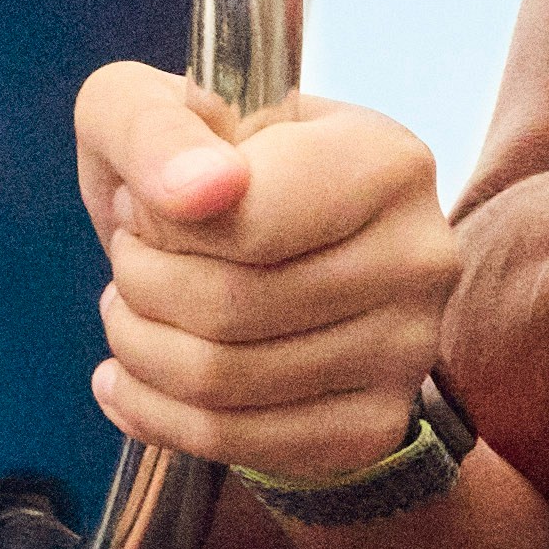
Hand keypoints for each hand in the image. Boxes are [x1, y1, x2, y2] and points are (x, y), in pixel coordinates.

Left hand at [75, 67, 464, 493]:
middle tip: (128, 259)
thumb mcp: (144, 104)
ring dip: (138, 348)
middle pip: (231, 308)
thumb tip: (201, 189)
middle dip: (139, 287)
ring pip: (225, 381)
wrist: (242, 244)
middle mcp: (420, 256)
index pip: (251, 223)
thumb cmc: (192, 161)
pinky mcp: (372, 425)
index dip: (160, 225)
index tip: (141, 204)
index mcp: (385, 160)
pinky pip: (236, 444)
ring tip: (129, 308)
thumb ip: (158, 128)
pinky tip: (130, 378)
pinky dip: (154, 414)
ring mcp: (407, 350)